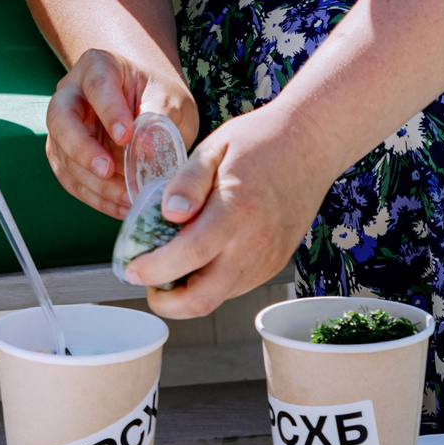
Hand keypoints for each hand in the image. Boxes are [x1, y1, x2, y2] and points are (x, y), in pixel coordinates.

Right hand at [45, 48, 196, 218]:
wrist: (149, 105)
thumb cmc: (159, 96)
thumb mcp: (170, 98)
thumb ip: (159, 117)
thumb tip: (145, 150)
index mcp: (97, 67)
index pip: (97, 87)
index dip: (108, 111)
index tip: (126, 136)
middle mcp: (71, 94)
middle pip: (60, 118)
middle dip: (82, 148)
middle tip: (108, 170)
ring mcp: (64, 126)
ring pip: (62, 154)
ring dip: (92, 182)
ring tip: (126, 198)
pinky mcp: (66, 155)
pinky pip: (71, 179)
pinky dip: (94, 197)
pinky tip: (120, 207)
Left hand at [126, 108, 331, 317]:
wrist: (311, 145)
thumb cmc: (259, 141)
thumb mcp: (213, 147)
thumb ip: (187, 181)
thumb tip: (168, 214)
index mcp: (236, 208)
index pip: (190, 254)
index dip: (155, 269)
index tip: (132, 267)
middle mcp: (255, 242)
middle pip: (205, 298)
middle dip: (167, 303)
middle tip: (145, 281)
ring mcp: (268, 258)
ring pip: (219, 297)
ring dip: (188, 292)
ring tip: (169, 263)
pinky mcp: (274, 264)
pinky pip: (235, 286)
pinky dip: (210, 281)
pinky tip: (199, 256)